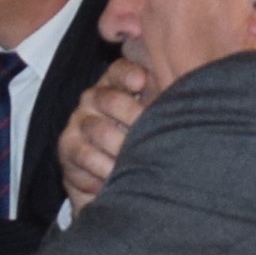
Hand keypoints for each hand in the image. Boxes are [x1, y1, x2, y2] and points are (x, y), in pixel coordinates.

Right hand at [57, 58, 160, 210]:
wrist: (114, 184)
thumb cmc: (144, 147)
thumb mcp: (157, 123)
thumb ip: (166, 103)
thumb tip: (189, 90)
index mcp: (118, 85)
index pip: (119, 71)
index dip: (129, 75)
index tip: (141, 82)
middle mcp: (94, 98)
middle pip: (108, 98)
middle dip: (130, 115)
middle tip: (148, 131)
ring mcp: (78, 122)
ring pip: (98, 130)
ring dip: (121, 148)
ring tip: (137, 161)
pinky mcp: (66, 147)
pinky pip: (84, 154)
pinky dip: (103, 168)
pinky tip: (116, 177)